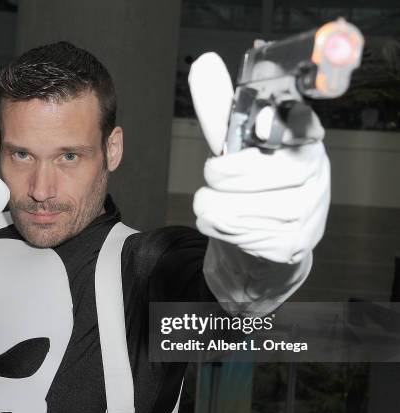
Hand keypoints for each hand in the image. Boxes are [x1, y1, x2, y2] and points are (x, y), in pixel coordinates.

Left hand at [188, 52, 329, 263]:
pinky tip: (229, 226)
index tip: (259, 126)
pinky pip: (234, 233)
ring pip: (234, 207)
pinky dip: (217, 228)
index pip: (296, 127)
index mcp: (304, 138)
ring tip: (218, 205)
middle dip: (217, 178)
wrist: (265, 239)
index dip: (273, 127)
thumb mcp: (236, 144)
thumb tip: (203, 64)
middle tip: (214, 179)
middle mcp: (314, 173)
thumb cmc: (249, 187)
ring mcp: (307, 212)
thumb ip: (219, 110)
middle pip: (251, 173)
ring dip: (211, 207)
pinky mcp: (292, 244)